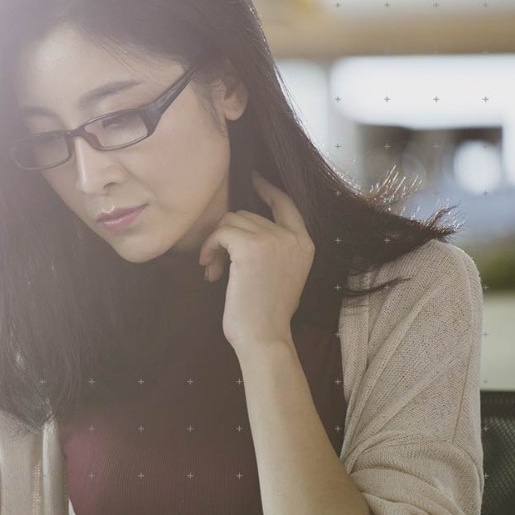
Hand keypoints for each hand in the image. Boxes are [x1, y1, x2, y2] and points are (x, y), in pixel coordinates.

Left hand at [197, 171, 314, 350]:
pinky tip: (209, 269)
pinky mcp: (250, 246)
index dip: (268, 189)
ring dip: (216, 244)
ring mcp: (273, 239)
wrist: (265, 336)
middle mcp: (292, 237)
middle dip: (227, 237)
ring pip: (231, 221)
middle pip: (247, 214)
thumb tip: (243, 231)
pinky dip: (209, 248)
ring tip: (214, 271)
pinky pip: (220, 232)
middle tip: (217, 265)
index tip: (253, 178)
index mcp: (305, 243)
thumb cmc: (267, 313)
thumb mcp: (282, 273)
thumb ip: (274, 248)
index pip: (286, 203)